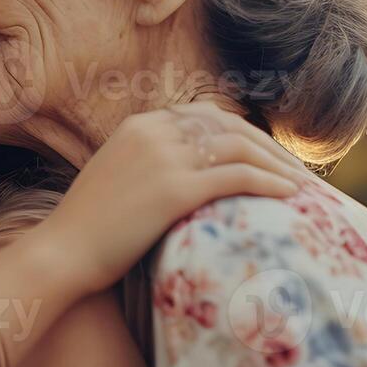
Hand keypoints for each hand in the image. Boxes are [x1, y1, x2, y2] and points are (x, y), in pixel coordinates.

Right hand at [29, 103, 306, 294]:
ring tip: (304, 186)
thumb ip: (149, 165)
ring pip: (240, 147)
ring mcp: (163, 157)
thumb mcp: (116, 179)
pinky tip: (290, 196)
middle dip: (269, 146)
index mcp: (138, 125)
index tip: (268, 155)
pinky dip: (269, 183)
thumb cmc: (88, 230)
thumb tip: (190, 177)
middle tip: (297, 171)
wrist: (61, 252)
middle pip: (229, 125)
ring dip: (278, 164)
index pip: (206, 114)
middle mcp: (152, 132)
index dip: (244, 132)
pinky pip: (236, 177)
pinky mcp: (173, 188)